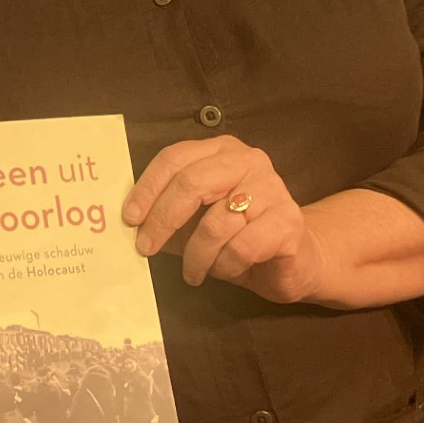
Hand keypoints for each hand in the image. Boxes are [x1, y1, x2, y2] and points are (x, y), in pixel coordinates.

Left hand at [121, 135, 327, 301]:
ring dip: (196, 256)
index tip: (129, 218)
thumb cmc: (237, 236)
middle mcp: (248, 160)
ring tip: (193, 272)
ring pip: (215, 223)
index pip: (175, 158)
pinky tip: (224, 270)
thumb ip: (169, 214)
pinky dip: (225, 266)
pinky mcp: (288, 221)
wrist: (295, 259)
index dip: (147, 188)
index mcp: (221, 150)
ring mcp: (272, 188)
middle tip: (146, 248)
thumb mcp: (196, 220)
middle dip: (162, 220)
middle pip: (191, 182)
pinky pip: (241, 248)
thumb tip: (130, 224)